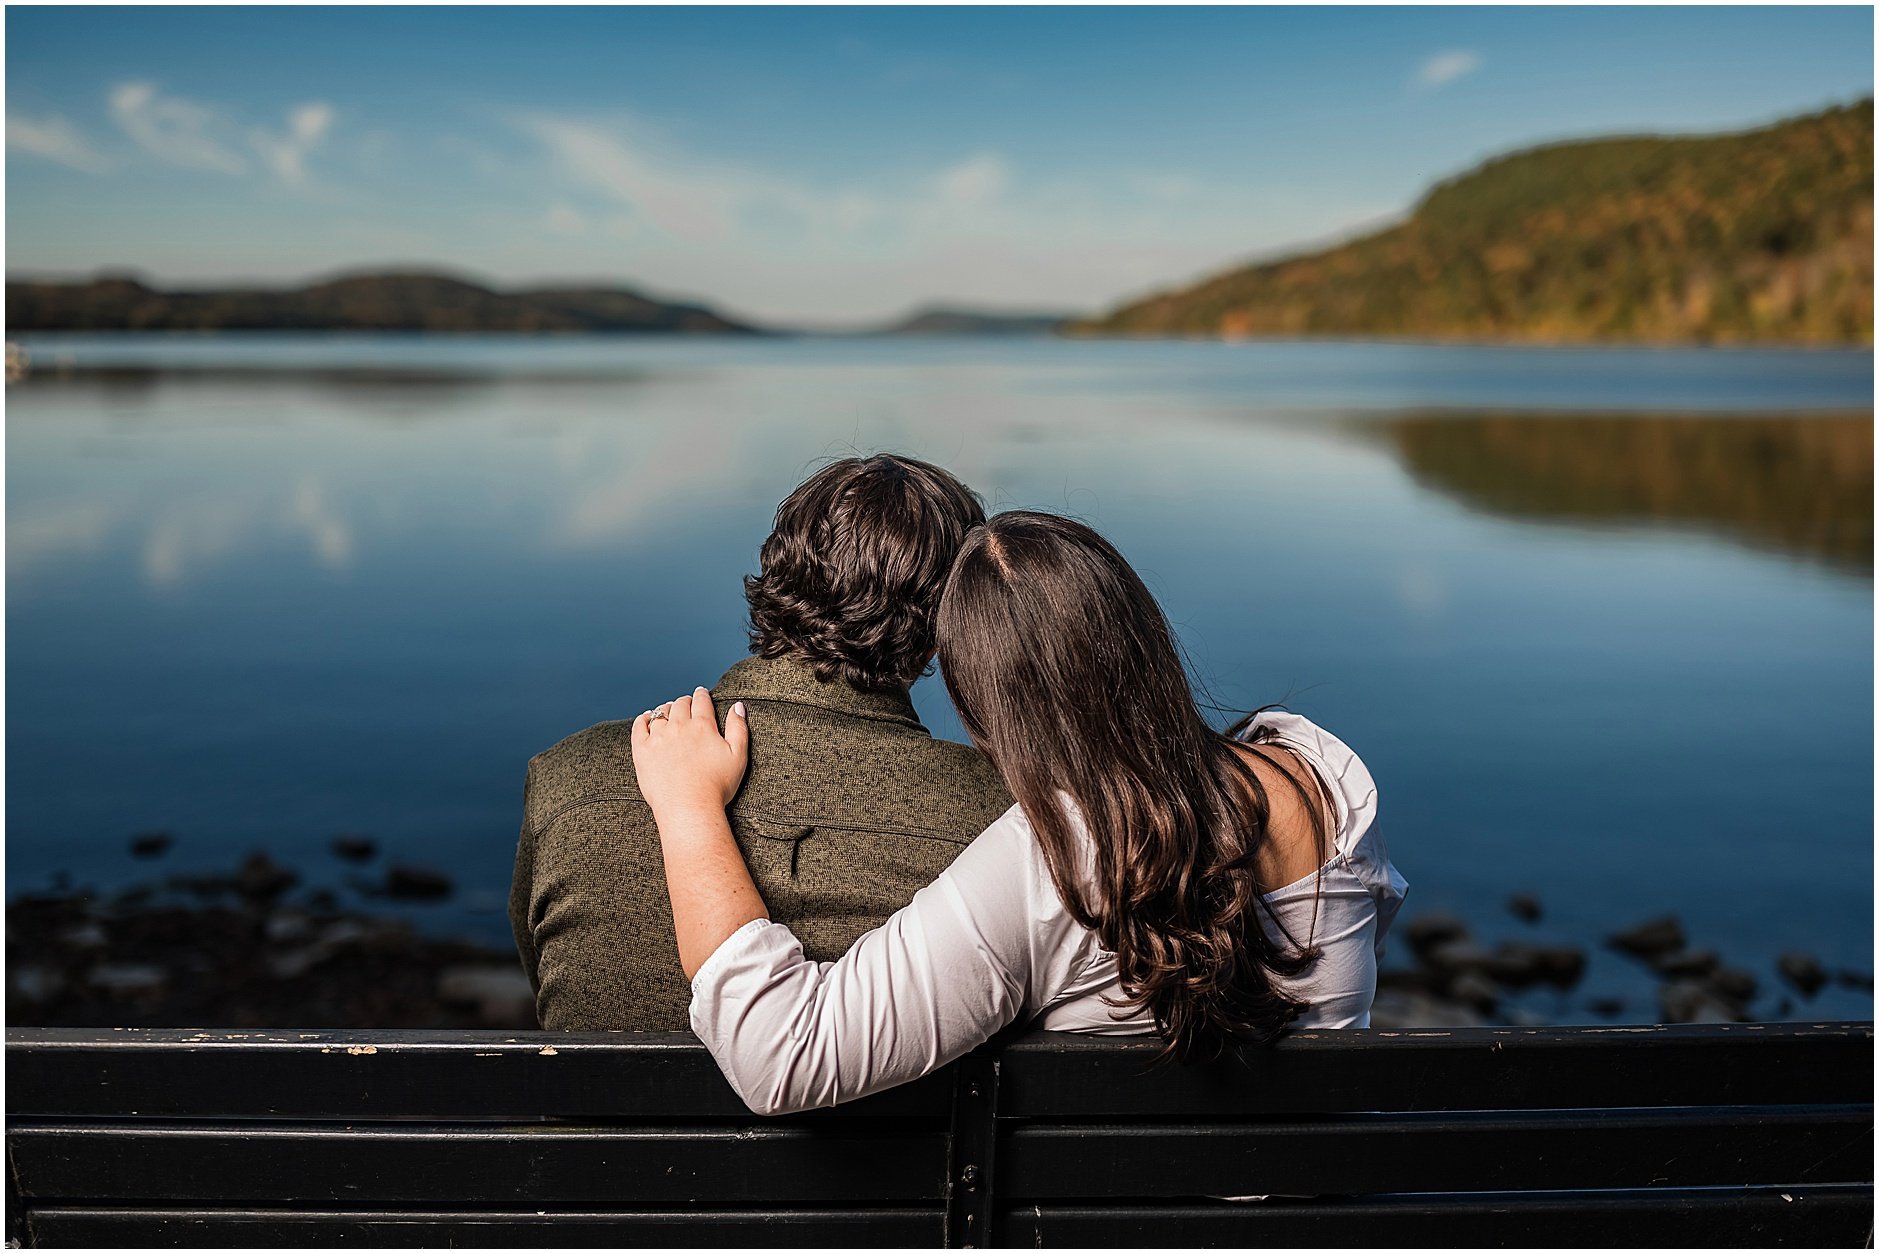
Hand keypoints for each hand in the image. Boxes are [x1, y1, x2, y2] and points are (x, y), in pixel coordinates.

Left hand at [632, 687, 749, 818]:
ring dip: (666, 709)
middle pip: (680, 704)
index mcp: (703, 726)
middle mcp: (679, 727)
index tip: (701, 693)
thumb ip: (738, 728)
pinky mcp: (642, 751)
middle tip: (686, 703)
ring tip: (668, 711)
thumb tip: (738, 706)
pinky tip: (646, 719)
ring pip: (660, 713)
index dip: (702, 695)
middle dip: (685, 701)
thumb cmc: (717, 786)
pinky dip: (643, 719)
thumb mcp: (738, 756)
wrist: (689, 808)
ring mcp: (658, 738)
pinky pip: (639, 726)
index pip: (701, 701)